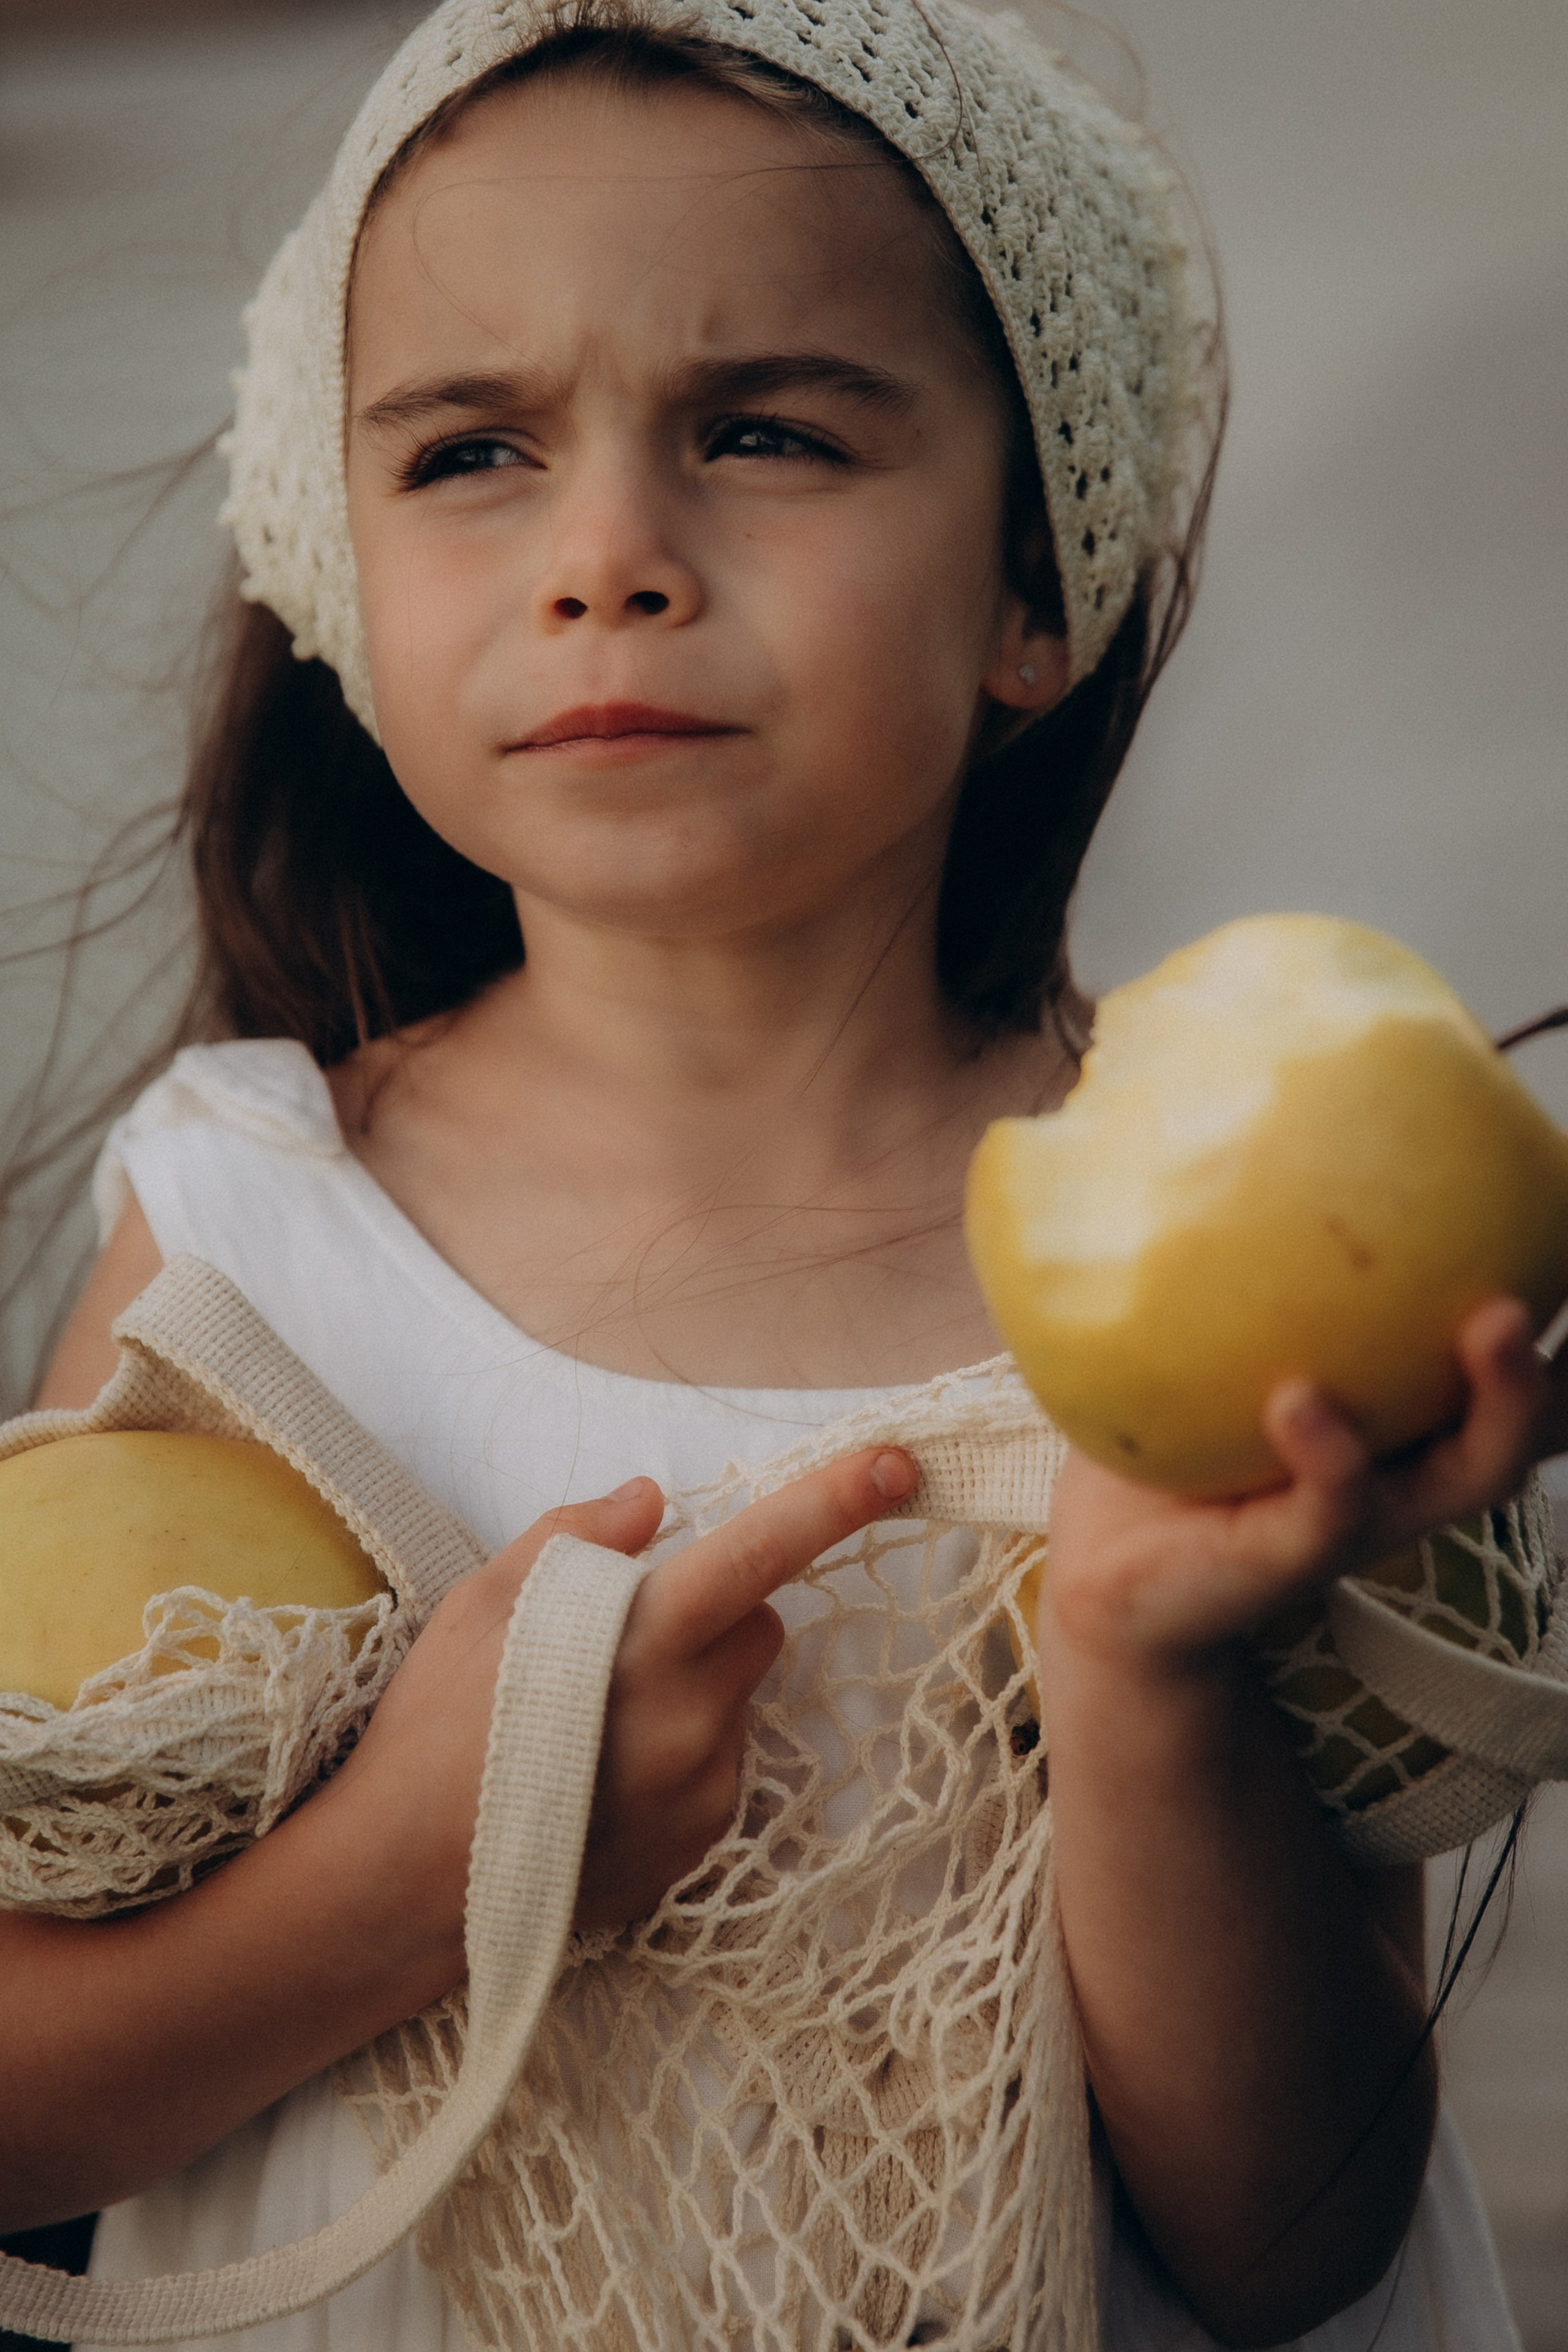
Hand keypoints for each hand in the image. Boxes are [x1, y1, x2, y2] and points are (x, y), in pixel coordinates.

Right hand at [333, 1446, 916, 1961]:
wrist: (403, 1887)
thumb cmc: (434, 1729)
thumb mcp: (481, 1601)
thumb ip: (575, 1535)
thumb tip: (651, 1500)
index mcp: (645, 1642)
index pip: (760, 1554)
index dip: (832, 1502)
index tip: (896, 1466)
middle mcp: (694, 1717)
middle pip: (759, 1626)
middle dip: (714, 1615)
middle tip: (626, 1637)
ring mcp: (703, 1789)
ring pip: (737, 1699)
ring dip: (695, 1688)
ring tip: (594, 1720)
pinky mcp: (701, 1843)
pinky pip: (718, 1766)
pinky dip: (681, 1754)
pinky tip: (602, 1775)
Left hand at [1041, 1295, 1567, 1677]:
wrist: (1112, 1561)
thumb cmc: (1181, 1424)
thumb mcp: (1230, 1325)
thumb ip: (1259, 1243)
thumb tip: (1235, 1089)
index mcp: (1417, 1410)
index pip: (1524, 1362)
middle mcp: (1415, 1463)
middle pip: (1535, 1417)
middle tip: (1557, 1281)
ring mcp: (1367, 1514)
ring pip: (1467, 1470)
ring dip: (1498, 1399)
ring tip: (1490, 1325)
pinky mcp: (1294, 1557)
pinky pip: (1331, 1504)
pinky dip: (1328, 1450)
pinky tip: (1301, 1400)